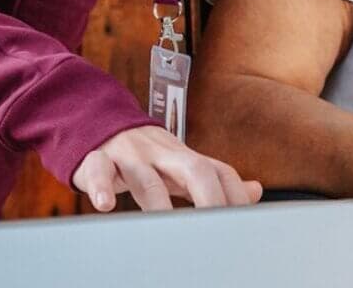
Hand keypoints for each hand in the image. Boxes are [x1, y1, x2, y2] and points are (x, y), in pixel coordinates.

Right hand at [73, 124, 262, 212]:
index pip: (218, 171)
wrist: (97, 121)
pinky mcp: (97, 158)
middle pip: (193, 168)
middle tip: (214, 231)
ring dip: (158, 204)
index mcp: (183, 156)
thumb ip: (214, 178)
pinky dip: (101, 187)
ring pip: (146, 177)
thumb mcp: (180, 163)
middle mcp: (161, 152)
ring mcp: (130, 154)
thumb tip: (255, 191)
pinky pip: (98, 169)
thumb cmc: (143, 153)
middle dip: (209, 199)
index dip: (234, 197)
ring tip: (166, 226)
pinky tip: (105, 205)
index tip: (242, 225)